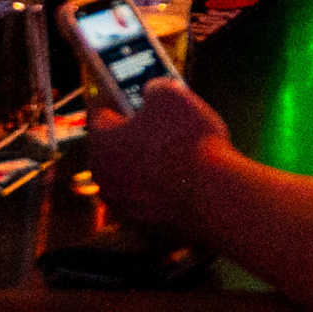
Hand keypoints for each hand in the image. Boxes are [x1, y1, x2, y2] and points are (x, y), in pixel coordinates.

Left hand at [80, 77, 234, 239]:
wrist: (212, 196)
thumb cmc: (189, 143)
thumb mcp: (172, 94)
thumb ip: (155, 87)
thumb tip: (153, 92)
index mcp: (101, 141)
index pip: (99, 111)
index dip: (117, 96)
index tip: (132, 91)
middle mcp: (103, 176)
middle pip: (114, 146)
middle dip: (134, 133)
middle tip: (160, 120)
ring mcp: (122, 204)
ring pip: (131, 175)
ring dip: (147, 163)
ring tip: (180, 151)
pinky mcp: (143, 224)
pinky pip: (149, 199)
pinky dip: (162, 189)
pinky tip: (186, 180)